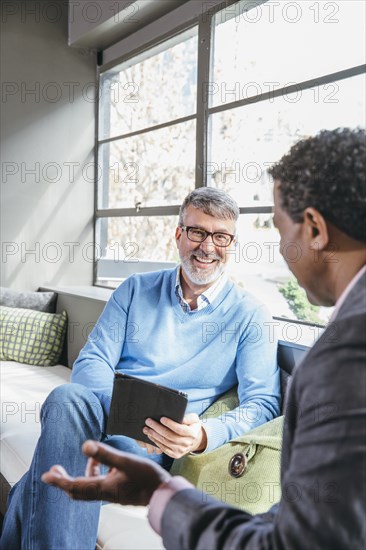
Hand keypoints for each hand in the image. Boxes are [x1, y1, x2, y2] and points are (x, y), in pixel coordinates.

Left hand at [41, 440, 169, 505]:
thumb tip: (84, 445)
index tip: (45, 476)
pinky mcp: (118, 492)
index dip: (58, 479)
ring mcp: (111, 494)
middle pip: (77, 490)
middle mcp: (104, 493)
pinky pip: (99, 486)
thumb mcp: (126, 461)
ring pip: (88, 487)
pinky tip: (106, 465)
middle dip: (64, 479)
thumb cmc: (146, 478)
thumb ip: (105, 454)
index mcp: (102, 487)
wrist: (162, 494)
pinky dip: (96, 475)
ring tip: (91, 458)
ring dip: (82, 475)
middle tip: (55, 469)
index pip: (74, 485)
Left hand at [143, 413, 206, 458]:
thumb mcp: (194, 419)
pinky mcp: (175, 455)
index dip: (170, 424)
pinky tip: (150, 436)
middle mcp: (187, 443)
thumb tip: (181, 418)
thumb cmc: (190, 426)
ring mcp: (180, 450)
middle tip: (148, 421)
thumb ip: (188, 417)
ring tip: (146, 428)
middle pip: (169, 436)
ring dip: (154, 435)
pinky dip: (156, 442)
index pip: (179, 429)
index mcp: (192, 434)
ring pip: (165, 442)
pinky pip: (164, 449)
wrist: (193, 440)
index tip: (161, 418)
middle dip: (157, 428)